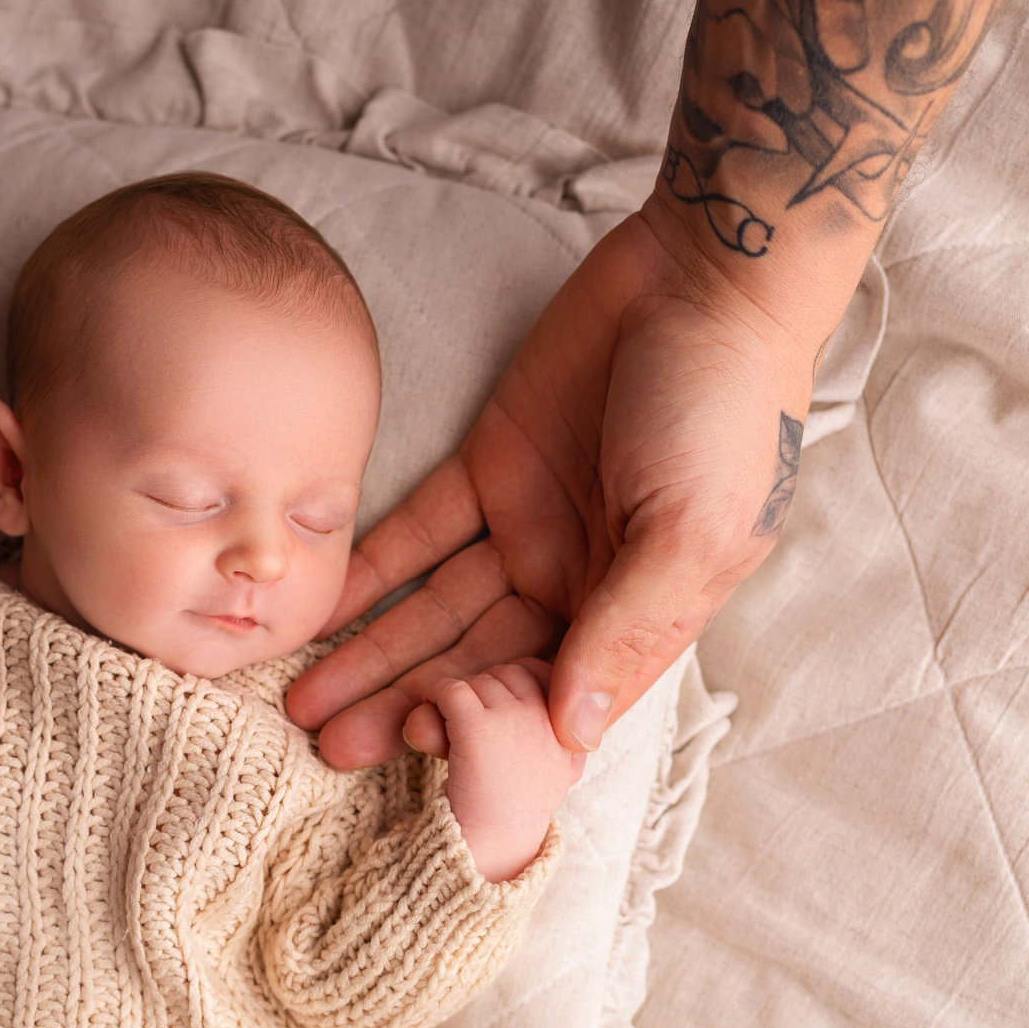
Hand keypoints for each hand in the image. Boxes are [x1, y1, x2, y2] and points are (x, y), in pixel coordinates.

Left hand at [284, 195, 821, 766]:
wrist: (707, 275)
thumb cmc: (727, 407)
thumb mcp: (692, 528)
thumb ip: (626, 626)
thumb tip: (573, 730)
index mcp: (636, 616)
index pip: (545, 698)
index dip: (482, 730)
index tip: (415, 751)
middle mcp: (575, 586)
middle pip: (473, 664)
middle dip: (401, 706)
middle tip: (327, 747)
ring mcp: (527, 528)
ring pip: (434, 611)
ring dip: (370, 655)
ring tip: (301, 700)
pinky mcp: (488, 468)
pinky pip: (416, 533)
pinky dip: (367, 572)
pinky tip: (316, 610)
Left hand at [427, 660, 585, 882]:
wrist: (488, 857)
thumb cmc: (512, 816)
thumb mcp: (552, 773)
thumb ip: (554, 737)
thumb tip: (555, 713)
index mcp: (580, 734)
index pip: (558, 679)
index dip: (525, 688)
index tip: (504, 713)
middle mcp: (557, 719)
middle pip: (515, 674)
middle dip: (489, 691)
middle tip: (473, 726)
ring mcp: (520, 719)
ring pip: (481, 682)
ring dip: (460, 702)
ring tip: (453, 734)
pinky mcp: (480, 726)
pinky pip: (451, 690)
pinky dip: (435, 700)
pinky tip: (431, 720)